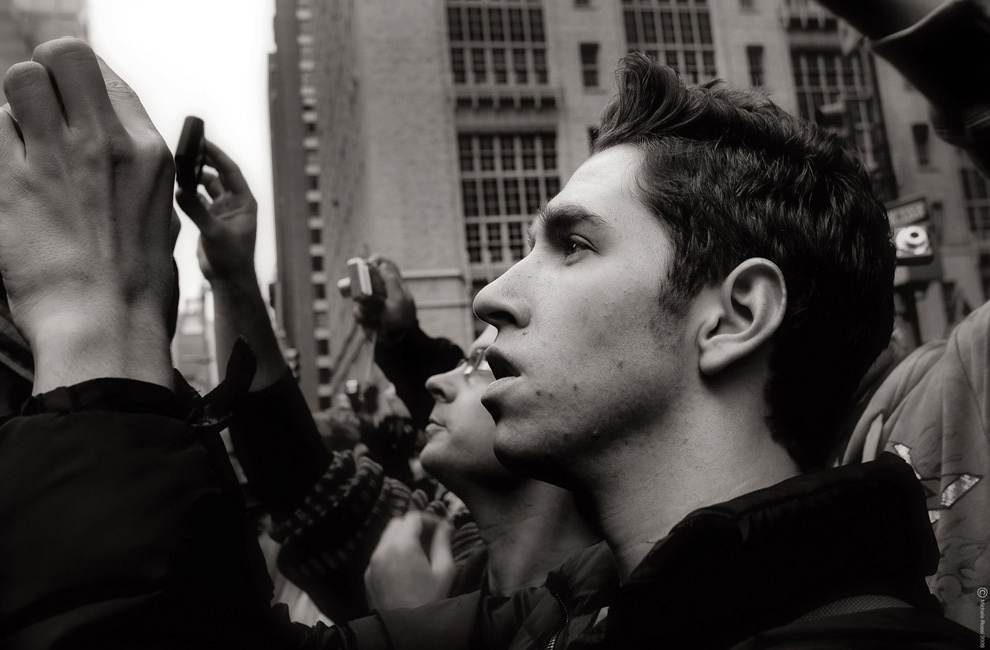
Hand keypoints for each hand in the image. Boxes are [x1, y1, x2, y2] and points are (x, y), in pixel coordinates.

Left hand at [0, 38, 174, 390]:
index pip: (106, 77)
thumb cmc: (138, 284)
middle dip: (46, 77)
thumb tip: (108, 145)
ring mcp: (59, 159)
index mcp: (149, 152)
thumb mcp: (159, 216)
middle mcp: (107, 143)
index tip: (70, 111)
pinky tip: (10, 179)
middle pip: (65, 57)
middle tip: (41, 113)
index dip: (80, 89)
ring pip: (20, 81)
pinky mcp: (12, 182)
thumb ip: (135, 172)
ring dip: (16, 107)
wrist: (107, 325)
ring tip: (22, 145)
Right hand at [175, 140, 257, 282]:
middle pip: (218, 175)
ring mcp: (222, 212)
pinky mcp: (210, 220)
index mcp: (245, 203)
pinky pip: (199, 200)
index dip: (217, 156)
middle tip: (187, 149)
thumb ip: (197, 211)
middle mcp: (235, 204)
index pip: (231, 171)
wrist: (228, 280)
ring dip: (195, 179)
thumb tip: (180, 190)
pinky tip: (177, 188)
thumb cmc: (231, 258)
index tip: (203, 142)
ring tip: (178, 168)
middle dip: (204, 162)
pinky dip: (189, 194)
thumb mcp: (214, 232)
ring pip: (207, 187)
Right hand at [353, 256, 416, 338]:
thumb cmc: (401, 320)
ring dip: (365, 306)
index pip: (384, 264)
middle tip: (365, 294)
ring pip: (358, 296)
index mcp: (394, 283)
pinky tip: (372, 323)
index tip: (367, 264)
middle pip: (366, 278)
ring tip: (375, 316)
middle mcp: (382, 291)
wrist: (396, 344)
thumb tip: (380, 265)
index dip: (375, 261)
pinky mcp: (366, 315)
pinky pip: (357, 312)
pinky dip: (363, 317)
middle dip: (363, 286)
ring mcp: (373, 303)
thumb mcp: (399, 300)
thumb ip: (391, 281)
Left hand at [364, 511, 455, 610]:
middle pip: (396, 524)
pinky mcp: (368, 577)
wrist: (406, 631)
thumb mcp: (444, 571)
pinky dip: (392, 553)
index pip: (413, 517)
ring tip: (420, 554)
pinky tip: (406, 568)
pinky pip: (380, 555)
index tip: (441, 529)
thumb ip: (444, 543)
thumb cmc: (429, 601)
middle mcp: (382, 550)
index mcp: (402, 545)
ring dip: (402, 538)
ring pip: (386, 538)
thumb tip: (446, 526)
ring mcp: (372, 564)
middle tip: (431, 538)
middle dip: (414, 526)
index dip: (429, 518)